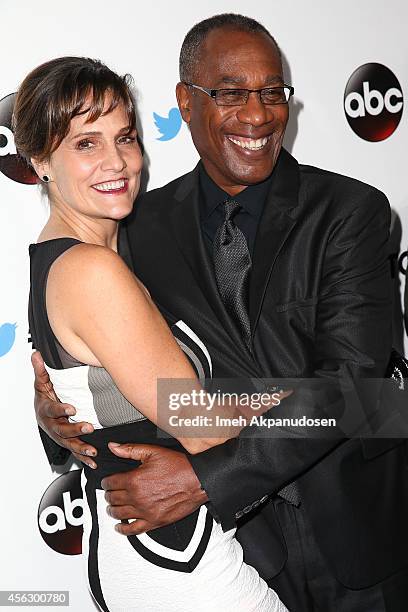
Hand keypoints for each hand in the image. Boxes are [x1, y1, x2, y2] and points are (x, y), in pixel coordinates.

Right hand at [32, 351, 96, 467]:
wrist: (43, 414)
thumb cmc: (45, 398)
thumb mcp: (42, 383)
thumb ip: (41, 370)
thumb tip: (36, 354)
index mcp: (46, 410)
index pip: (53, 410)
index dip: (61, 410)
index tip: (72, 408)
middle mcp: (53, 426)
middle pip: (62, 430)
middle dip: (75, 430)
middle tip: (88, 427)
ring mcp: (60, 436)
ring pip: (70, 443)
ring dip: (81, 447)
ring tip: (93, 449)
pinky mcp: (67, 443)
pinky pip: (75, 452)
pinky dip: (84, 458)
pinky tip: (93, 461)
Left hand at [102, 444, 208, 534]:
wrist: (198, 480)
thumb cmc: (179, 466)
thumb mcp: (153, 452)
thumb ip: (130, 449)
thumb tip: (114, 447)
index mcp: (134, 480)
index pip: (110, 483)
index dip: (106, 482)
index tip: (107, 482)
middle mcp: (137, 497)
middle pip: (112, 499)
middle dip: (109, 495)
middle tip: (110, 492)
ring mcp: (145, 511)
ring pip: (119, 514)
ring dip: (112, 510)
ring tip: (112, 507)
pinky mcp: (154, 522)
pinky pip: (133, 530)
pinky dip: (123, 529)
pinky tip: (120, 526)